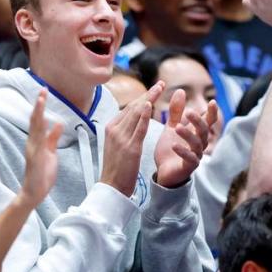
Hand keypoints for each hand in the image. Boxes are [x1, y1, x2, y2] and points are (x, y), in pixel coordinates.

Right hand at [18, 89, 62, 207]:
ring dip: (38, 114)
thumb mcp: (50, 152)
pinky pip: (39, 144)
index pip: (38, 120)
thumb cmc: (42, 173)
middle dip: (38, 105)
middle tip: (42, 91)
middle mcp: (32, 143)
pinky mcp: (36, 159)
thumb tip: (58, 123)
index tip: (44, 92)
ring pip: (35, 129)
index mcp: (37, 141)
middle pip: (35, 121)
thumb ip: (53, 138)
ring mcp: (33, 151)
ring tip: (40, 102)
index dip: (40, 106)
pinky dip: (42, 134)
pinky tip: (46, 125)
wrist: (34, 192)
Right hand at [100, 82, 161, 196]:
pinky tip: (150, 104)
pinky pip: (138, 128)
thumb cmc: (116, 168)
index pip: (129, 108)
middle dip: (148, 94)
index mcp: (111, 128)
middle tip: (161, 84)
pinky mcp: (129, 148)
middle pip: (133, 107)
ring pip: (136, 113)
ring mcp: (121, 138)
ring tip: (160, 88)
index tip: (154, 89)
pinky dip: (143, 115)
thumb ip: (124, 131)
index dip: (143, 97)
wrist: (111, 187)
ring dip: (149, 99)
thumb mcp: (117, 145)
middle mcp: (114, 130)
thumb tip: (132, 119)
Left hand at [154, 90, 217, 187]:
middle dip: (198, 121)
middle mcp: (199, 144)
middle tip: (189, 112)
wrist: (163, 172)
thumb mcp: (171, 127)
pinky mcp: (188, 167)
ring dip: (188, 135)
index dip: (212, 113)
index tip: (212, 102)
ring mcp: (195, 156)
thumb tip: (181, 90)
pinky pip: (189, 159)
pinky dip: (182, 151)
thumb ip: (176, 111)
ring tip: (177, 128)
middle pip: (203, 131)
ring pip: (197, 144)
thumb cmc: (170, 149)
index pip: (208, 121)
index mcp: (196, 134)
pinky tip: (174, 145)